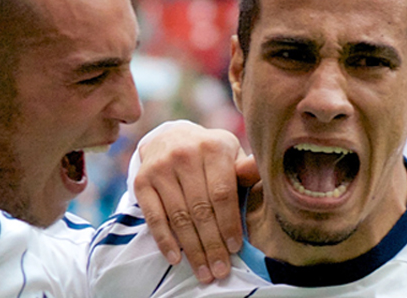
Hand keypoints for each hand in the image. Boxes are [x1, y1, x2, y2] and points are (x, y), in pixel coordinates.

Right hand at [133, 120, 259, 282]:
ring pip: (179, 216)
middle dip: (212, 244)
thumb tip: (264, 173)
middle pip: (201, 209)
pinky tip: (176, 257)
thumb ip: (246, 169)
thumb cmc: (210, 153)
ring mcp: (161, 167)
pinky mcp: (142, 180)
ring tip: (203, 270)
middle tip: (219, 269)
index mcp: (213, 147)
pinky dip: (165, 240)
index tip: (235, 248)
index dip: (229, 224)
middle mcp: (185, 154)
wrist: (170, 136)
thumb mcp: (231, 153)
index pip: (223, 193)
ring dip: (192, 248)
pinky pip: (154, 216)